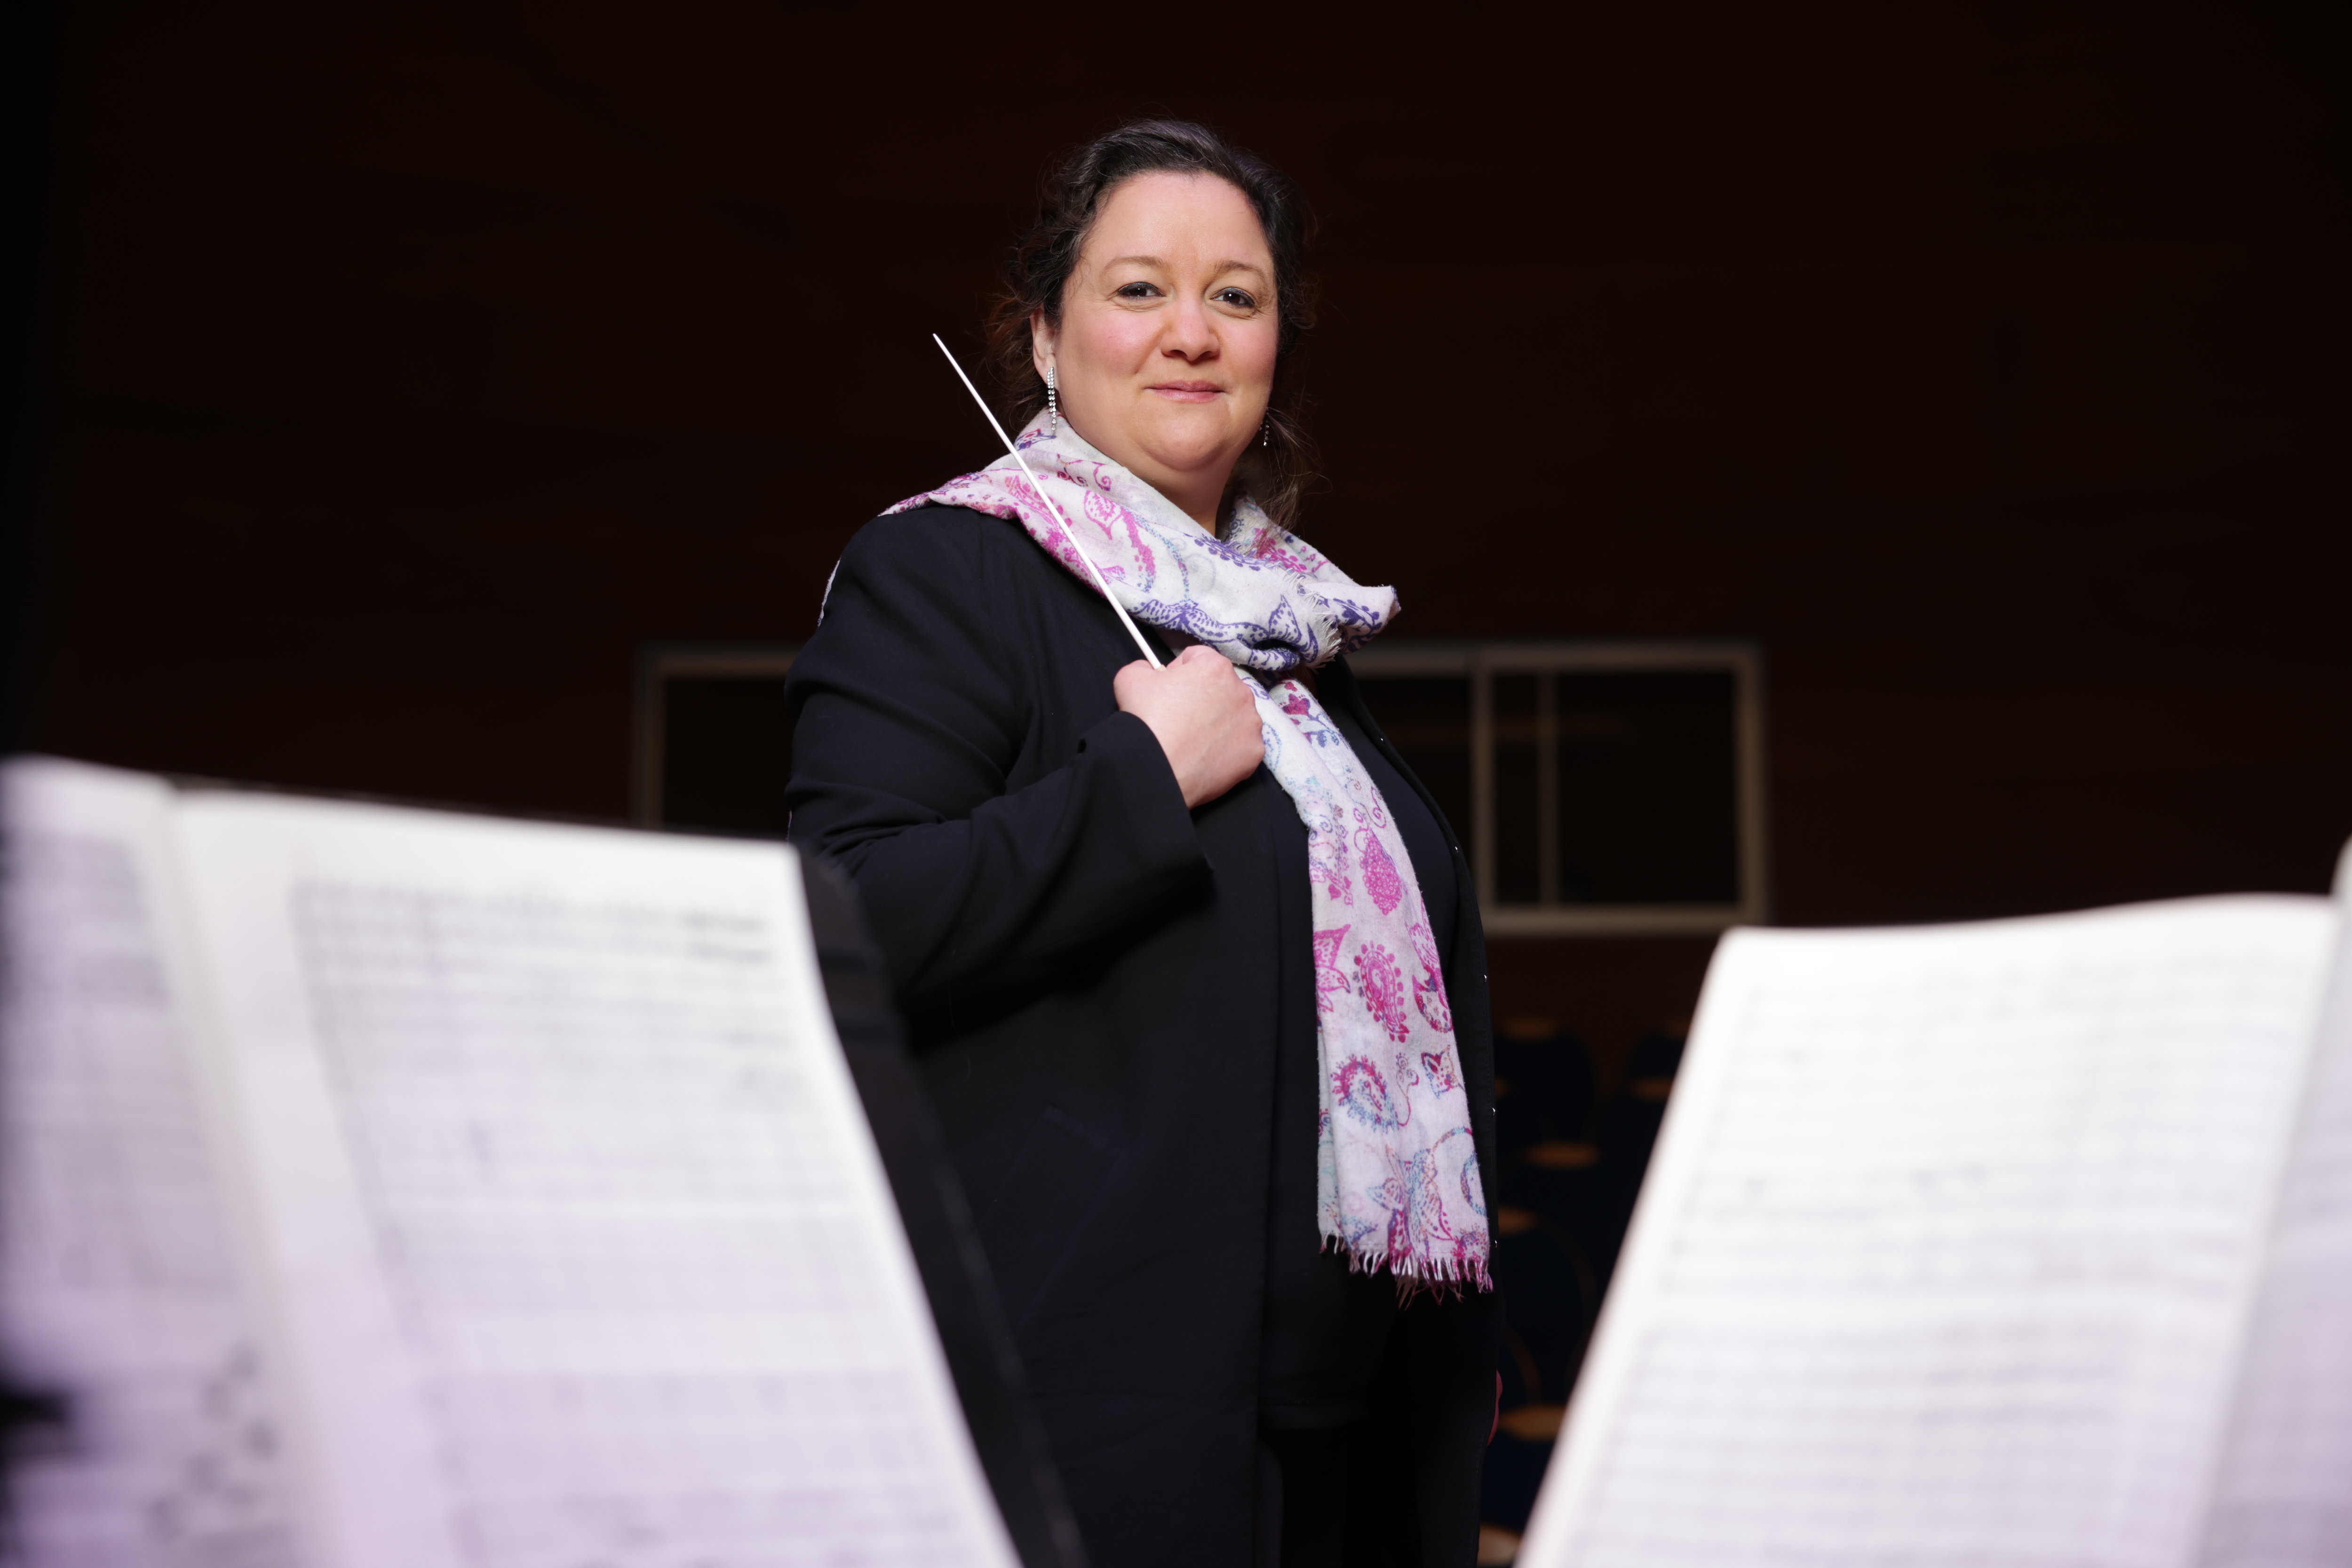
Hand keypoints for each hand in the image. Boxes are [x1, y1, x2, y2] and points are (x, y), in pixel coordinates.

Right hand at [1114, 645, 1263, 808]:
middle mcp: (1241, 691)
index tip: (1167, 690)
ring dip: (1218, 722)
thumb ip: (1144, 666)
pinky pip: (1241, 745)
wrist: (1158, 769)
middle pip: (1220, 688)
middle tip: (1179, 718)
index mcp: (1215, 667)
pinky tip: (1206, 755)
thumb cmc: (1147, 721)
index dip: (1178, 672)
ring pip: (1234, 716)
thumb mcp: (1130, 678)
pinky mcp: (1253, 752)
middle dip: (1202, 698)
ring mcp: (1251, 724)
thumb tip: (1150, 672)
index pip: (1198, 659)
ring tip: (1193, 739)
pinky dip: (1226, 749)